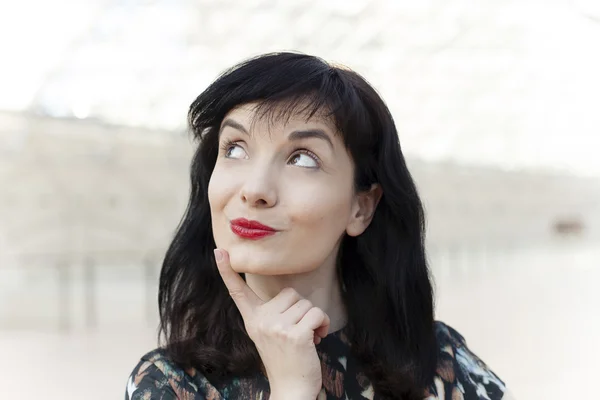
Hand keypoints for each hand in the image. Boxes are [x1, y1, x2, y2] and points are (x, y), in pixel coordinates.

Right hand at [214, 248, 328, 398]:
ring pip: (307, 304)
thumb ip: (272, 314)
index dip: (227, 271)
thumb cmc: (286, 360)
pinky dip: (324, 325)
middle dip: (302, 310)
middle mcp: (261, 321)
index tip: (219, 251)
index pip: (238, 291)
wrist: (291, 390)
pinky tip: (317, 339)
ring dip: (314, 319)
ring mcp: (276, 328)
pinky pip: (317, 314)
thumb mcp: (269, 335)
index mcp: (253, 319)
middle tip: (298, 331)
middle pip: (291, 293)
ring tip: (307, 338)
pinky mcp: (295, 335)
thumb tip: (289, 297)